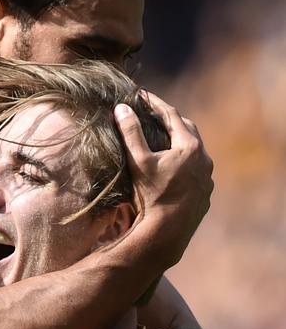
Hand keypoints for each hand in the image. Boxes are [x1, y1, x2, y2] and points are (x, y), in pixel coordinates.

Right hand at [115, 94, 212, 265]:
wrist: (168, 232)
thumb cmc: (153, 195)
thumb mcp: (139, 162)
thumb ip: (131, 133)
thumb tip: (122, 108)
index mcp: (189, 146)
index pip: (171, 115)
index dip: (156, 104)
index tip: (143, 96)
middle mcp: (204, 159)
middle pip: (189, 131)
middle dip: (173, 122)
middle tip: (158, 117)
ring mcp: (207, 178)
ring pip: (196, 154)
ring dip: (182, 146)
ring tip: (168, 145)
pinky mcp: (205, 195)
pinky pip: (197, 174)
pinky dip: (187, 167)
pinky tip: (176, 173)